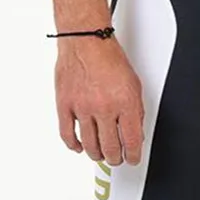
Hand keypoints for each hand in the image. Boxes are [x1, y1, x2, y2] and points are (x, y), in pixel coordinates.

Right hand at [54, 36, 144, 165]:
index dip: (132, 155)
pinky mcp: (65, 105)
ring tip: (101, 154)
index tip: (132, 158)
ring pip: (90, 145)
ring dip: (97, 154)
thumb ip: (134, 110)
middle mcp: (104, 107)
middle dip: (115, 158)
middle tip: (117, 158)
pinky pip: (67, 134)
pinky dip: (74, 145)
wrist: (86, 40)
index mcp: (125, 102)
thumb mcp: (133, 83)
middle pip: (110, 148)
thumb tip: (134, 132)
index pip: (131, 141)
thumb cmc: (109, 56)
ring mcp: (82, 108)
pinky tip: (80, 147)